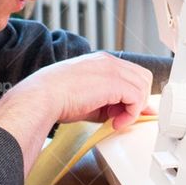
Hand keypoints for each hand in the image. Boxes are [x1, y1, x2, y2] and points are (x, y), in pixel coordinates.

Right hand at [0, 52, 152, 173]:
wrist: (42, 97)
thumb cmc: (56, 99)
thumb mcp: (88, 99)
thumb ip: (109, 103)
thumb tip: (126, 114)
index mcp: (102, 61)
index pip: (132, 74)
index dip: (135, 94)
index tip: (128, 112)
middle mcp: (109, 61)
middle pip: (143, 77)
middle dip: (138, 99)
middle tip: (121, 117)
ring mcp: (112, 69)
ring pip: (143, 85)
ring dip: (134, 108)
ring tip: (116, 121)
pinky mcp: (113, 82)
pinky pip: (137, 98)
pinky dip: (131, 114)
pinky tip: (115, 123)